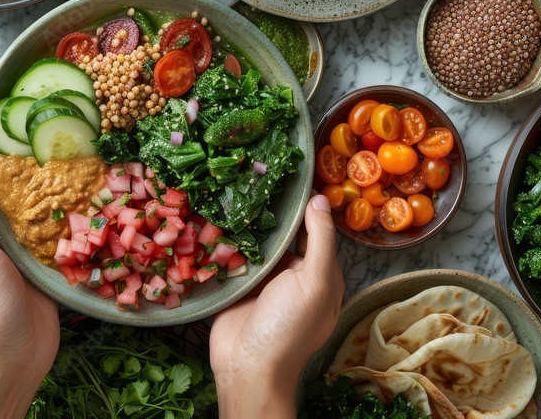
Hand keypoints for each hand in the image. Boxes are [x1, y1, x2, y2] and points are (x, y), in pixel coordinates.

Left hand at [0, 167, 58, 418]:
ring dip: (45, 206)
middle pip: (4, 209)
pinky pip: (49, 243)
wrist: (18, 354)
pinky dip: (60, 229)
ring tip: (68, 173)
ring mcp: (15, 260)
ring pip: (29, 224)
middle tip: (47, 154)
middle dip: (23, 187)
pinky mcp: (40, 271)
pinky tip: (78, 207)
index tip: (9, 147)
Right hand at [210, 195, 343, 418]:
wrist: (247, 366)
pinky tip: (219, 212)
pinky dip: (228, 239)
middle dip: (274, 212)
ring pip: (259, 243)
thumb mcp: (315, 281)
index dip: (308, 207)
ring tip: (236, 186)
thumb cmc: (289, 327)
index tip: (293, 176)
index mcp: (321, 275)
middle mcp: (294, 275)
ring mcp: (264, 281)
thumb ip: (320, 240)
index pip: (318, 232)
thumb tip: (321, 200)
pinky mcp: (237, 284)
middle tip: (259, 174)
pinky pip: (235, 256)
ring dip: (249, 223)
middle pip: (286, 235)